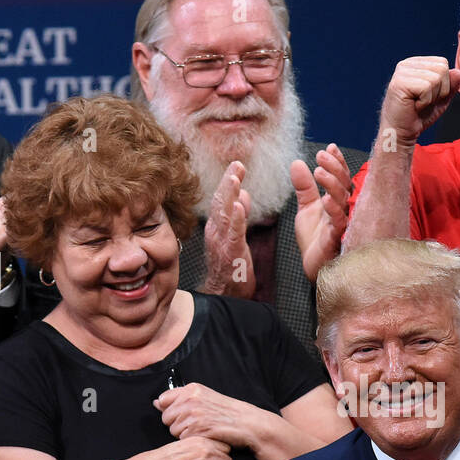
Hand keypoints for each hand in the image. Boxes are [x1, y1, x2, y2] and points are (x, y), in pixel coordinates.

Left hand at [154, 382, 260, 450]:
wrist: (246, 423)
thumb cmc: (226, 412)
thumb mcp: (204, 398)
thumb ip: (178, 399)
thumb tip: (155, 403)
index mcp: (191, 389)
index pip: (163, 400)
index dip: (171, 410)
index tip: (183, 413)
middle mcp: (190, 399)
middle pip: (166, 417)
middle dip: (177, 423)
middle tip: (196, 423)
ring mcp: (193, 414)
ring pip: (173, 430)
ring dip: (184, 433)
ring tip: (202, 429)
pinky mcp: (196, 429)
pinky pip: (182, 439)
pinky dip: (191, 440)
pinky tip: (204, 435)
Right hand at [202, 161, 253, 296]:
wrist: (224, 295)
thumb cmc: (231, 268)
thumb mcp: (235, 237)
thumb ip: (239, 216)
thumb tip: (243, 196)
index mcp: (217, 227)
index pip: (221, 199)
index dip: (229, 181)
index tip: (237, 165)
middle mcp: (216, 232)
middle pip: (220, 202)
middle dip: (229, 181)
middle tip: (237, 164)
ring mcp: (221, 242)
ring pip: (224, 214)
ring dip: (230, 195)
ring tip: (235, 178)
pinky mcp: (230, 254)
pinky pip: (233, 234)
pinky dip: (236, 219)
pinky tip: (239, 207)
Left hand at [293, 144, 352, 280]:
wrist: (314, 265)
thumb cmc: (315, 239)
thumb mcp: (306, 208)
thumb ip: (304, 187)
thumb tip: (297, 163)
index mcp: (338, 201)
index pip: (341, 177)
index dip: (337, 162)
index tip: (329, 147)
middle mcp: (344, 210)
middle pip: (345, 184)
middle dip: (334, 168)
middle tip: (321, 155)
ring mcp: (343, 224)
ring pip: (343, 200)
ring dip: (332, 184)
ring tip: (319, 171)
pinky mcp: (337, 239)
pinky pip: (339, 223)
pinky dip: (333, 210)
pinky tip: (325, 199)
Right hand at [379, 56, 459, 146]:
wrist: (402, 133)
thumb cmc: (418, 116)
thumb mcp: (440, 99)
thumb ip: (451, 85)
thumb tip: (459, 72)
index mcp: (416, 64)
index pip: (442, 63)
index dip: (443, 84)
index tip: (429, 96)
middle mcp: (407, 64)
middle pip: (441, 68)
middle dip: (439, 90)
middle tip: (424, 102)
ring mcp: (401, 72)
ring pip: (435, 78)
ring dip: (431, 97)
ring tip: (418, 104)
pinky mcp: (399, 83)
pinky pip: (426, 87)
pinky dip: (425, 102)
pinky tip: (414, 106)